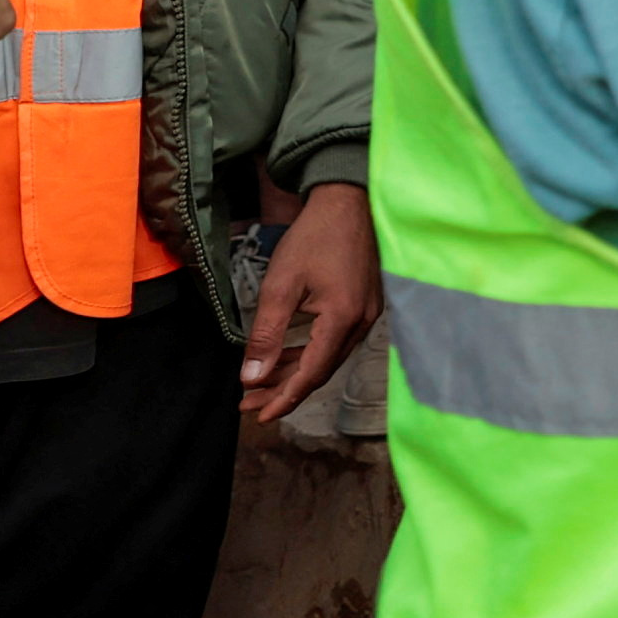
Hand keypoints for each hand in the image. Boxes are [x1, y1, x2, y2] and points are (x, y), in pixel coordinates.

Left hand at [242, 180, 379, 423]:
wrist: (348, 202)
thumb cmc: (314, 238)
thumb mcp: (281, 286)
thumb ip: (266, 334)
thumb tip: (251, 377)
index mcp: (342, 319)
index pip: (312, 373)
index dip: (284, 398)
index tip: (257, 415)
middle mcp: (362, 322)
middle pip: (321, 370)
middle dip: (284, 389)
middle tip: (249, 403)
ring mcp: (368, 314)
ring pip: (329, 357)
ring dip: (296, 372)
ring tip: (262, 384)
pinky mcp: (366, 305)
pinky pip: (336, 341)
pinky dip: (311, 353)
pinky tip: (289, 356)